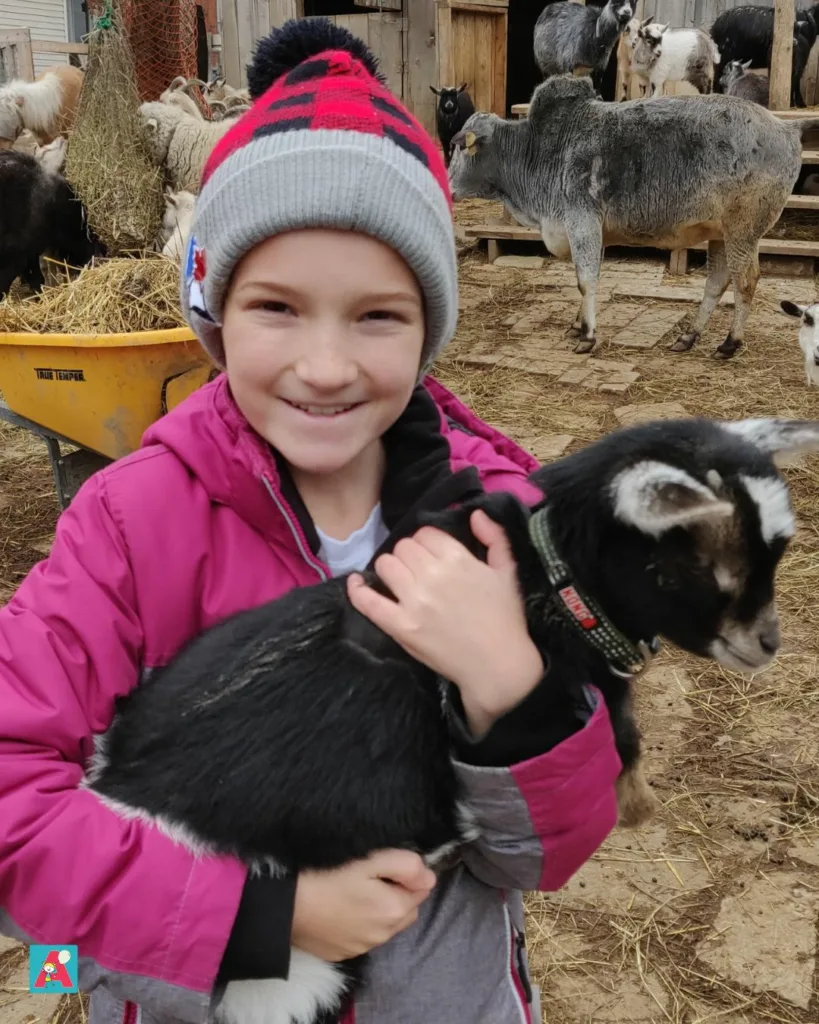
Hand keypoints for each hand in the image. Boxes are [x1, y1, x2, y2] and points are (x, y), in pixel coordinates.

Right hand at [291, 850, 435, 961]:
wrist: (286, 907)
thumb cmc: (328, 876)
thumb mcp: (369, 860)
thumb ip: (405, 865)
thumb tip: (429, 875)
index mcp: (394, 909)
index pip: (422, 888)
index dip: (408, 873)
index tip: (386, 863)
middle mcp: (384, 934)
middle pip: (406, 909)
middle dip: (399, 892)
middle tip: (372, 875)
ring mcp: (363, 946)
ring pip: (386, 924)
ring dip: (381, 909)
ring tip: (355, 890)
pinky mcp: (344, 952)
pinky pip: (364, 935)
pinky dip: (361, 923)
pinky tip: (342, 908)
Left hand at [347, 509, 542, 736]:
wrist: (498, 665)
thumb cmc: (504, 618)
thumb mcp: (507, 571)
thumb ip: (494, 537)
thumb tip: (475, 514)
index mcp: (458, 559)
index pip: (425, 533)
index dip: (428, 542)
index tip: (433, 554)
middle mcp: (432, 575)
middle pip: (403, 547)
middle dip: (410, 554)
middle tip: (419, 569)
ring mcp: (413, 602)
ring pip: (385, 565)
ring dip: (391, 568)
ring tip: (400, 580)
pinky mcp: (400, 626)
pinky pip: (368, 602)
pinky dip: (357, 590)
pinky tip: (356, 582)